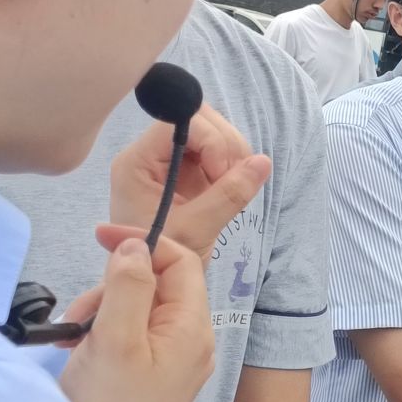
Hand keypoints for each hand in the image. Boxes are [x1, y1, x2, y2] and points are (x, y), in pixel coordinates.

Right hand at [57, 233, 215, 401]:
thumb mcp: (114, 338)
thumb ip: (128, 285)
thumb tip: (136, 246)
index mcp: (192, 329)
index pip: (181, 260)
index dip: (143, 243)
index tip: (100, 237)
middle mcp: (192, 342)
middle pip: (158, 283)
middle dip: (114, 285)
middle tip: (82, 313)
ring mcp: (175, 360)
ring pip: (139, 307)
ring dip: (104, 310)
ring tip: (78, 337)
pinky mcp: (154, 375)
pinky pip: (132, 334)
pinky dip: (105, 332)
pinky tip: (82, 350)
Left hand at [109, 103, 271, 258]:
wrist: (153, 283)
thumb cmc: (161, 260)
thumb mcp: (195, 232)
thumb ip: (228, 196)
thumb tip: (264, 162)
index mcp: (137, 163)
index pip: (176, 121)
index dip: (209, 140)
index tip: (222, 175)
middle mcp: (151, 154)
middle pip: (196, 118)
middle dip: (225, 144)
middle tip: (233, 180)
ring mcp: (170, 160)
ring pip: (211, 130)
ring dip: (232, 154)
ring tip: (234, 188)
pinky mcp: (188, 170)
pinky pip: (216, 150)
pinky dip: (232, 164)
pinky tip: (230, 189)